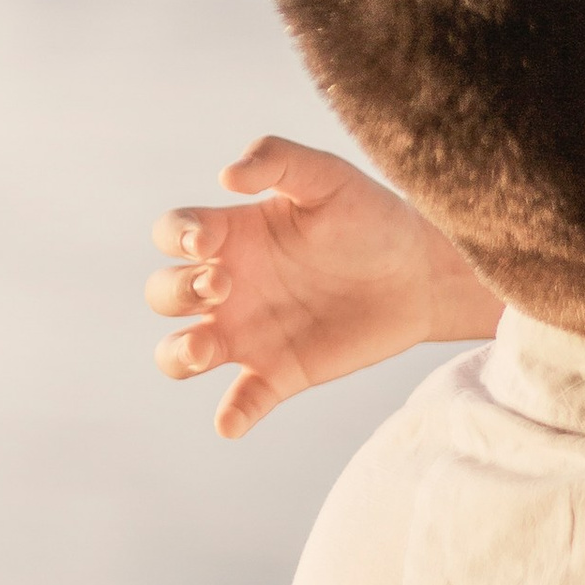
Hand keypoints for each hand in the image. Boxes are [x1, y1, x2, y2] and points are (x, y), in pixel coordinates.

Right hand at [145, 137, 493, 438]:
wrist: (420, 271)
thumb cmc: (369, 216)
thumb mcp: (328, 177)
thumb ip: (279, 161)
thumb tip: (227, 175)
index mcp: (232, 235)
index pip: (172, 235)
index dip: (175, 238)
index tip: (206, 242)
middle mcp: (229, 286)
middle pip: (164, 295)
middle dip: (177, 292)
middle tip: (223, 285)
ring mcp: (250, 333)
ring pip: (180, 355)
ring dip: (177, 356)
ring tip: (204, 351)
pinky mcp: (280, 372)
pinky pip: (242, 402)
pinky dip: (232, 416)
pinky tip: (232, 423)